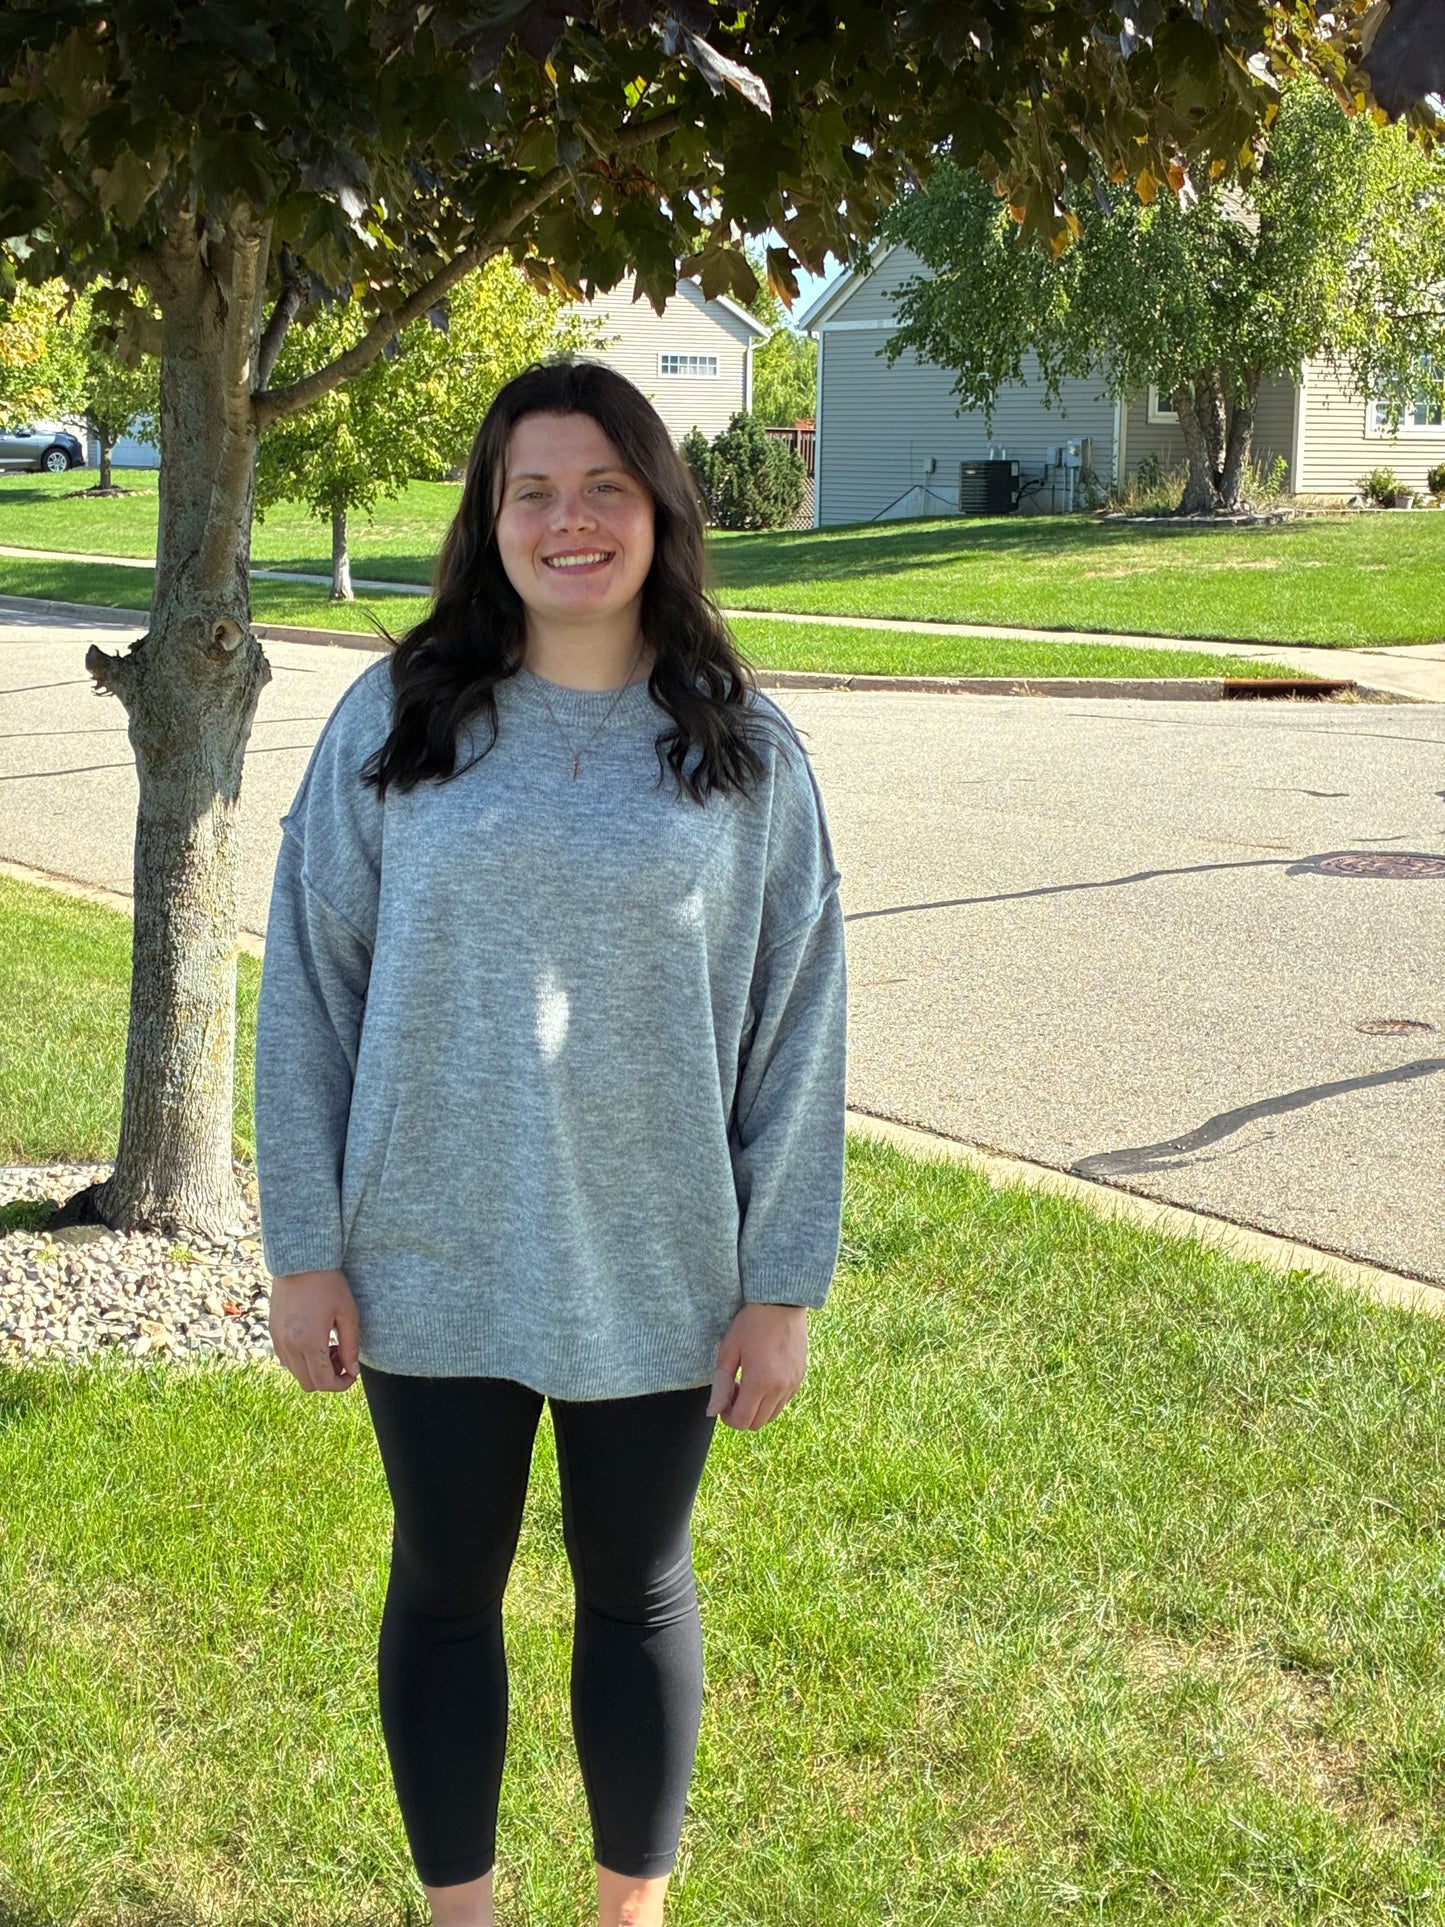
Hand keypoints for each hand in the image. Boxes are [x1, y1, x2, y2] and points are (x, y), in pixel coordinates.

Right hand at [269, 1268, 360, 1392]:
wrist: (300, 1262)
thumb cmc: (329, 1284)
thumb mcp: (348, 1314)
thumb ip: (351, 1346)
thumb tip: (352, 1371)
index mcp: (309, 1342)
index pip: (323, 1382)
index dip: (340, 1385)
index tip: (351, 1375)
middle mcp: (289, 1346)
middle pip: (308, 1384)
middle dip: (328, 1379)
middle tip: (341, 1359)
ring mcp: (278, 1340)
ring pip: (296, 1374)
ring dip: (314, 1370)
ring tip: (329, 1348)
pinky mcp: (273, 1333)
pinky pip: (286, 1360)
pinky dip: (301, 1361)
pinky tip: (314, 1342)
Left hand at [707, 1302, 807, 1430]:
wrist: (782, 1303)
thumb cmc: (752, 1323)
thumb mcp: (729, 1350)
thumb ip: (721, 1384)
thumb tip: (713, 1411)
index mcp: (759, 1382)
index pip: (742, 1421)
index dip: (727, 1418)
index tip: (723, 1401)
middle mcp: (779, 1388)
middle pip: (757, 1423)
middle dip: (741, 1414)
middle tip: (734, 1391)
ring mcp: (792, 1384)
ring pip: (772, 1415)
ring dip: (756, 1409)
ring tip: (748, 1384)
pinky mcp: (799, 1378)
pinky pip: (783, 1402)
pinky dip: (770, 1400)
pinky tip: (763, 1379)